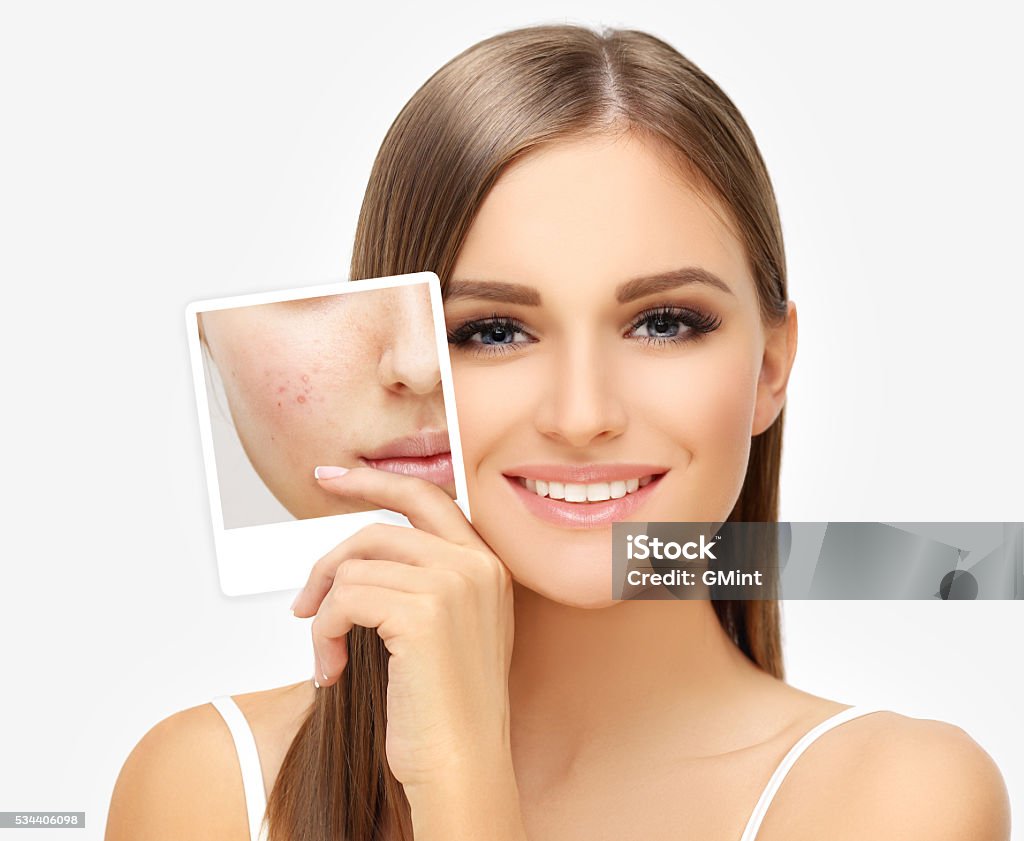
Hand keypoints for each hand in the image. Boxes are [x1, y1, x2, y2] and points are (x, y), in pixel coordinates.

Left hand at [289, 466, 516, 793]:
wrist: (461, 766)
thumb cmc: (444, 711)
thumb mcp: (444, 632)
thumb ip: (419, 583)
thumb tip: (352, 560)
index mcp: (487, 566)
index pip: (427, 496)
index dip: (375, 481)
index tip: (332, 476)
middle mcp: (477, 566)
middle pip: (379, 531)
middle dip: (328, 561)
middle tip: (302, 600)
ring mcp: (454, 584)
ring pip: (355, 568)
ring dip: (324, 614)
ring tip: (327, 655)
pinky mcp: (424, 612)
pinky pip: (343, 600)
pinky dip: (323, 634)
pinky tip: (332, 671)